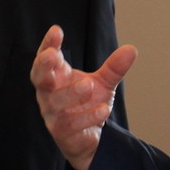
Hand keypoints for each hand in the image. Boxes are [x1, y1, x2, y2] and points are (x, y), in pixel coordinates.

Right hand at [29, 25, 137, 169]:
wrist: (91, 139)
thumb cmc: (88, 104)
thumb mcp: (103, 83)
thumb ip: (114, 68)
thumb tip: (131, 50)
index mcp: (56, 76)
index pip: (46, 58)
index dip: (48, 45)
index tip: (56, 31)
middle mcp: (49, 94)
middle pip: (38, 78)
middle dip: (43, 66)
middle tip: (52, 55)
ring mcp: (52, 114)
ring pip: (55, 102)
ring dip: (71, 92)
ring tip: (89, 85)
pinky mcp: (61, 132)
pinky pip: (70, 124)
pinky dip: (87, 116)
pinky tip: (103, 109)